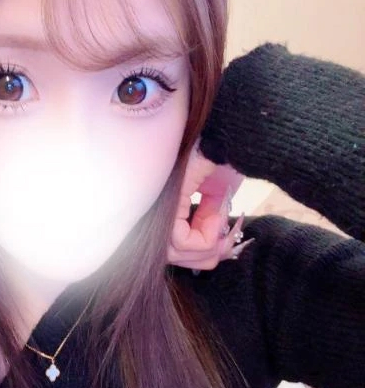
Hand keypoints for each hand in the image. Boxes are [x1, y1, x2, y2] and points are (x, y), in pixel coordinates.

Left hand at [167, 140, 254, 270]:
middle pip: (172, 255)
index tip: (225, 234)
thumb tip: (212, 243)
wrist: (230, 130)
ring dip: (207, 248)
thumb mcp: (219, 190)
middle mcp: (156, 208)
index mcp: (165, 206)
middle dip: (206, 257)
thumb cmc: (223, 153)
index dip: (202, 250)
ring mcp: (158, 206)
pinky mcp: (166, 203)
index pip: (172, 246)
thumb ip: (210, 217)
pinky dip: (206, 237)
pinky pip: (182, 240)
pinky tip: (217, 218)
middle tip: (227, 244)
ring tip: (224, 229)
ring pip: (175, 253)